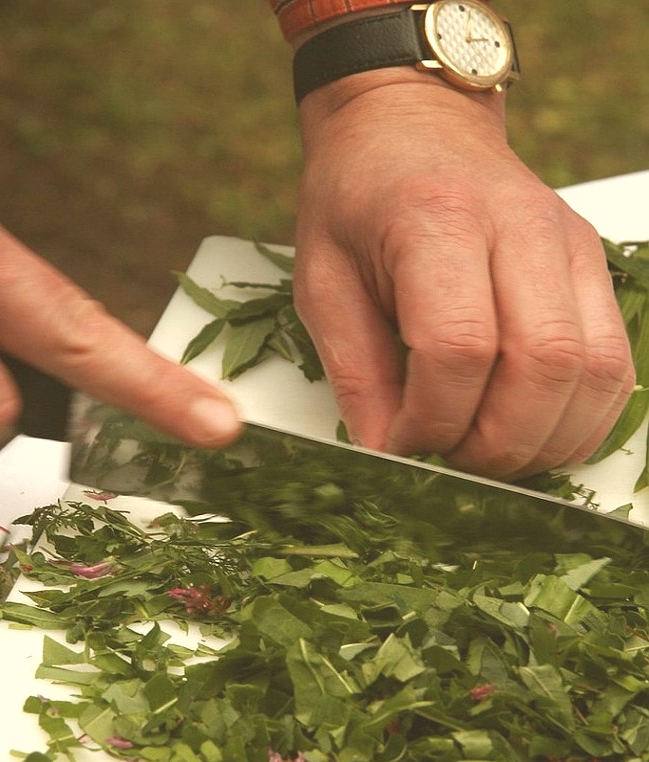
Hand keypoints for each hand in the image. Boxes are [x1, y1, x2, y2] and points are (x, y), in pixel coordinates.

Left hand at [292, 71, 633, 479]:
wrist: (409, 125)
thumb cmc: (354, 202)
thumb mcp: (322, 282)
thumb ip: (354, 370)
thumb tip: (387, 452)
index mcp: (435, 220)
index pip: (459, 347)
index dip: (433, 419)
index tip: (401, 441)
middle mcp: (518, 227)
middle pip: (542, 365)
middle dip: (495, 443)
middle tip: (450, 461)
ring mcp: (568, 243)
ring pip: (594, 372)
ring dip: (543, 440)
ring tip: (487, 454)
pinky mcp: (592, 262)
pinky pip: (615, 363)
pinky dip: (579, 418)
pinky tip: (530, 433)